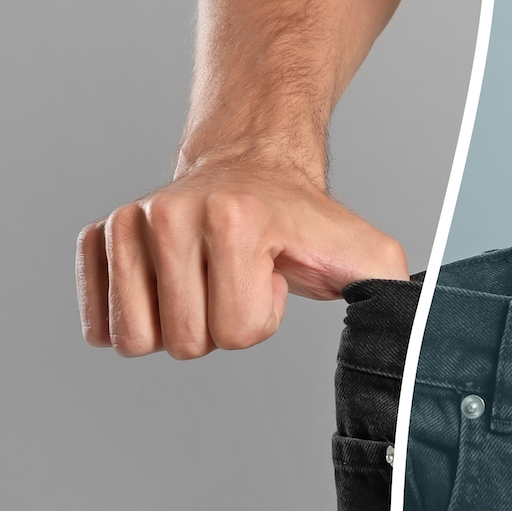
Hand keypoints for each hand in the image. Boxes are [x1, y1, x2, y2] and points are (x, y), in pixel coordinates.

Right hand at [77, 162, 407, 357]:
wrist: (254, 168)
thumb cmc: (305, 223)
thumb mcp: (365, 253)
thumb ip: (394, 292)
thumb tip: (415, 337)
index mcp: (235, 220)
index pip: (236, 333)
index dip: (261, 317)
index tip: (269, 274)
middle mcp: (170, 214)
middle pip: (183, 342)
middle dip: (216, 324)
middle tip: (235, 278)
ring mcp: (128, 223)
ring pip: (136, 340)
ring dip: (177, 323)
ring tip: (204, 280)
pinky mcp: (96, 237)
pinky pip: (97, 325)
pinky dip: (135, 318)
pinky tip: (166, 285)